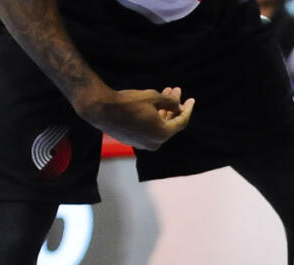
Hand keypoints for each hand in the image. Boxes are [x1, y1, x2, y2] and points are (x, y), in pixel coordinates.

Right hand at [78, 85, 193, 149]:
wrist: (102, 110)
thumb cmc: (128, 103)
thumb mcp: (153, 97)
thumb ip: (169, 101)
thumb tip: (178, 105)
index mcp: (162, 134)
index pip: (182, 122)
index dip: (188, 109)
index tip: (192, 99)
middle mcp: (154, 143)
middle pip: (170, 123)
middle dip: (173, 106)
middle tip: (175, 91)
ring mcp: (143, 143)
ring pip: (159, 125)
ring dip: (163, 110)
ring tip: (165, 93)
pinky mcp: (133, 140)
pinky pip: (148, 129)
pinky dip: (153, 117)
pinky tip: (152, 105)